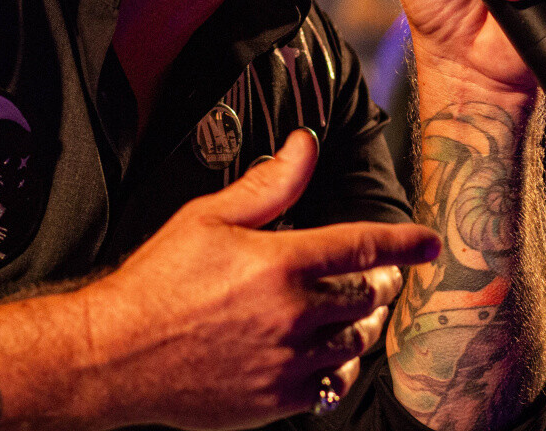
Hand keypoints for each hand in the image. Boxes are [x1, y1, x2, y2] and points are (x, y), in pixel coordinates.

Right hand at [85, 129, 440, 429]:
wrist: (117, 355)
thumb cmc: (157, 283)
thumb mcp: (208, 217)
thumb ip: (269, 185)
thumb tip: (304, 146)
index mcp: (279, 263)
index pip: (362, 247)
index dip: (403, 242)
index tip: (428, 243)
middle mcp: (291, 314)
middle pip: (365, 296)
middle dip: (377, 282)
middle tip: (374, 277)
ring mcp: (287, 361)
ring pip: (354, 341)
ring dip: (361, 323)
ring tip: (352, 312)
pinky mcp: (276, 400)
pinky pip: (332, 383)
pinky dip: (338, 365)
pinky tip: (326, 352)